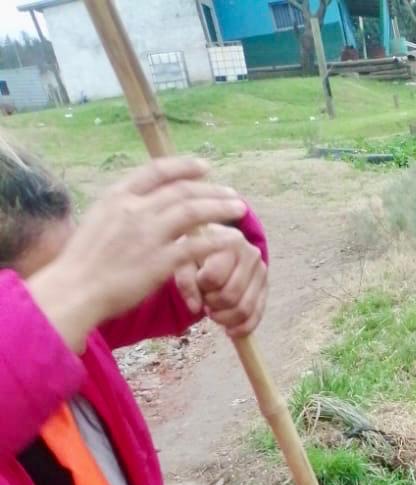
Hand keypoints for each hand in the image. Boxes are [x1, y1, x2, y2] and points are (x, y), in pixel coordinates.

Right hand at [26, 157, 246, 350]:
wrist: (77, 288)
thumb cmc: (84, 260)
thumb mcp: (100, 219)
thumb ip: (123, 208)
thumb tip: (142, 202)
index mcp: (118, 195)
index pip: (157, 170)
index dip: (185, 166)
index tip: (204, 167)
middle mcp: (135, 209)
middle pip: (182, 190)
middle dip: (212, 189)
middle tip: (232, 193)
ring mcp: (149, 234)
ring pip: (193, 212)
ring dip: (220, 208)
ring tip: (239, 209)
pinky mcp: (160, 262)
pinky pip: (197, 246)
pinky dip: (218, 241)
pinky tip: (233, 239)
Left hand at [176, 225, 267, 338]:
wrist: (216, 245)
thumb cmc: (198, 252)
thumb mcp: (184, 260)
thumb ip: (185, 281)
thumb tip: (195, 308)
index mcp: (230, 241)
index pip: (214, 277)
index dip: (200, 287)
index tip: (197, 282)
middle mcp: (251, 254)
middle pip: (230, 296)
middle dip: (213, 305)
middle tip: (204, 300)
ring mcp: (262, 273)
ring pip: (244, 309)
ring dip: (225, 318)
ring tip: (213, 312)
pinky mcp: (265, 289)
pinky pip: (257, 316)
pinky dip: (242, 329)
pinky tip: (229, 331)